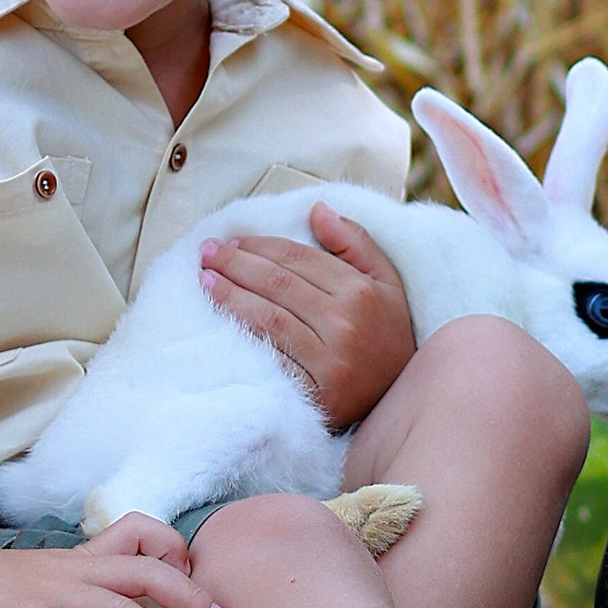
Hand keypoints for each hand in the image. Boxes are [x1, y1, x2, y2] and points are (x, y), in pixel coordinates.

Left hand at [200, 206, 415, 430]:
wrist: (402, 398)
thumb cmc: (388, 332)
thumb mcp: (386, 280)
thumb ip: (354, 241)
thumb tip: (317, 209)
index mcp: (360, 290)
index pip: (297, 259)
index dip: (261, 246)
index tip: (233, 240)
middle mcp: (344, 323)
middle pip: (278, 284)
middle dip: (236, 264)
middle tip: (206, 252)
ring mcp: (329, 361)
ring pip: (269, 318)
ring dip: (230, 295)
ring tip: (205, 279)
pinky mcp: (316, 392)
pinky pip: (272, 358)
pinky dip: (245, 337)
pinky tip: (223, 322)